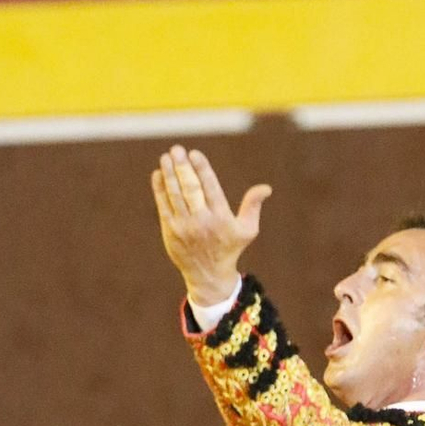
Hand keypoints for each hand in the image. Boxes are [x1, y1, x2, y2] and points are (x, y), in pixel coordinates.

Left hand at [151, 146, 270, 309]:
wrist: (208, 276)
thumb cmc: (230, 248)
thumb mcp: (247, 230)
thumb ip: (253, 206)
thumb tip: (266, 188)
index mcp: (221, 218)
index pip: (210, 187)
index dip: (201, 169)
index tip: (194, 154)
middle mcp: (202, 221)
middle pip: (190, 189)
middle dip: (183, 167)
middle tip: (177, 150)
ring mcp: (184, 227)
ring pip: (175, 195)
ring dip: (169, 174)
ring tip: (166, 157)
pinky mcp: (170, 232)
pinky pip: (163, 206)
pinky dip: (160, 189)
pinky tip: (158, 174)